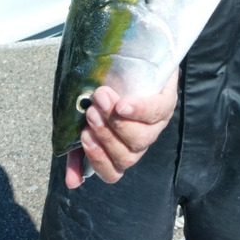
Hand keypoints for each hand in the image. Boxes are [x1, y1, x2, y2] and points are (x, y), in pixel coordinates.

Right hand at [64, 69, 178, 187]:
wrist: (132, 56)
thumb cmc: (107, 90)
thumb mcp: (88, 115)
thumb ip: (77, 146)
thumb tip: (72, 183)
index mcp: (121, 149)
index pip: (112, 173)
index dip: (99, 160)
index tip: (84, 137)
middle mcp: (139, 142)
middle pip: (126, 157)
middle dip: (105, 135)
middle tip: (91, 112)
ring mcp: (156, 124)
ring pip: (140, 139)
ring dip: (117, 121)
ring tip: (102, 98)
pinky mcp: (167, 101)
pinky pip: (157, 113)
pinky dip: (138, 111)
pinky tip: (124, 104)